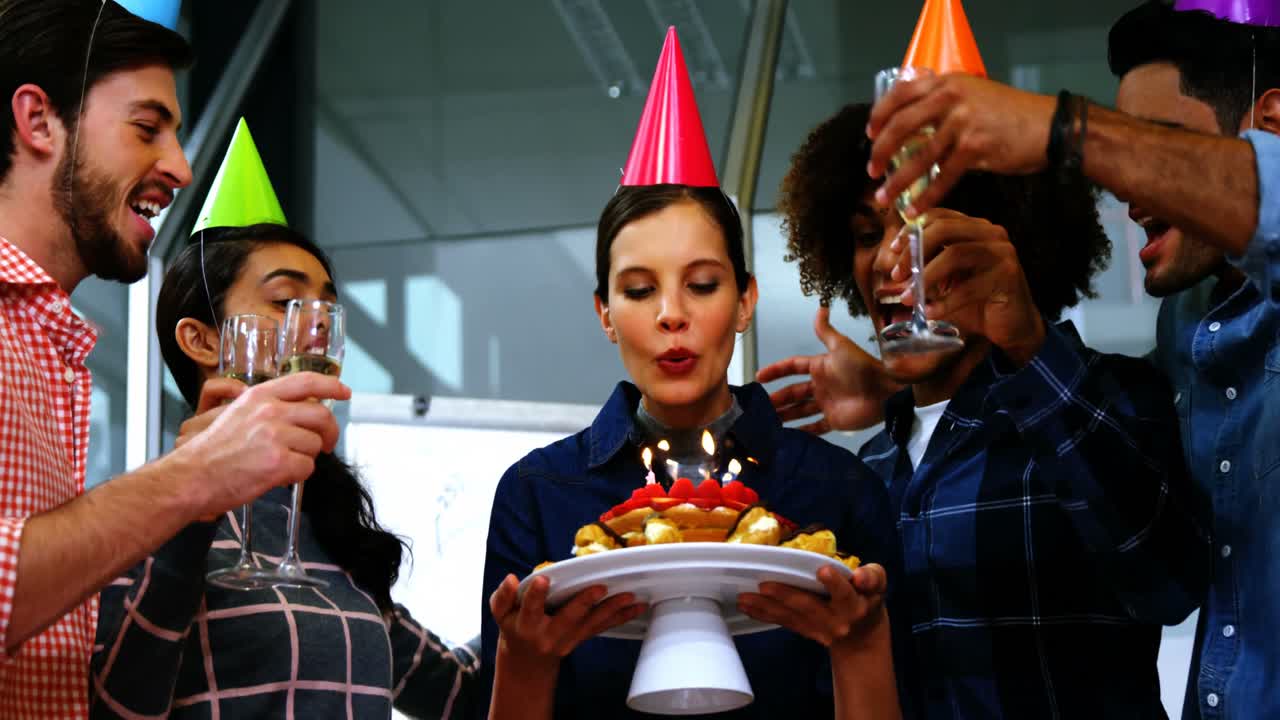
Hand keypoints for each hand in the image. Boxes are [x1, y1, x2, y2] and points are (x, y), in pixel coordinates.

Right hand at [166, 372, 350, 520]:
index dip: (331, 386)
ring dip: (305, 457)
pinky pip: (307, 468)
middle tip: (327, 445)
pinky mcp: (278, 462)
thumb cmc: (213, 450)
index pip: (307, 381)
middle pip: (321, 416)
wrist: (192, 477)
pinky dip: (298, 476)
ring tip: (282, 463)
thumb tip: (303, 411)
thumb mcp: (238, 413)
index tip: (344, 392)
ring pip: (315, 445)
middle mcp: (270, 411)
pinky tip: (279, 475)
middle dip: (330, 433)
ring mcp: (275, 436)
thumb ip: (269, 408)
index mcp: (260, 395)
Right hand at [490, 574, 646, 667]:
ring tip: (630, 596)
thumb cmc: (514, 627)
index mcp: (527, 625)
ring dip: (612, 610)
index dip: (535, 595)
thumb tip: (511, 579)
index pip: (530, 609)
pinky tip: (637, 607)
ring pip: (592, 623)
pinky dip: (621, 617)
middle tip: (600, 588)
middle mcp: (549, 635)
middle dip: (584, 603)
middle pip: (568, 618)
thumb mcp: (501, 613)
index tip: (542, 579)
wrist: (528, 659)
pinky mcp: (582, 638)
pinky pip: (602, 627)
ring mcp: (568, 639)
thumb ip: (503, 597)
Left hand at [737, 563, 888, 651]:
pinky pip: (783, 622)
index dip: (835, 583)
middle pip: (809, 606)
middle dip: (786, 596)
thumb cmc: (868, 600)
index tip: (823, 571)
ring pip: (790, 616)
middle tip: (764, 585)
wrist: (862, 637)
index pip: (845, 594)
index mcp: (854, 605)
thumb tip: (860, 576)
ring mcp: (818, 629)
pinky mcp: (805, 631)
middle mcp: (835, 620)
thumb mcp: (878, 586)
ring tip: (744, 597)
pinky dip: (763, 613)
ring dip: (765, 607)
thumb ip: (873, 577)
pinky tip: (746, 606)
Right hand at [756, 307, 899, 433]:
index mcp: (820, 367)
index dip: (776, 371)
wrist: (885, 391)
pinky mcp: (835, 421)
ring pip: (800, 410)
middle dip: (777, 398)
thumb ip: (826, 331)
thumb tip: (820, 308)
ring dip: (785, 415)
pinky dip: (803, 432)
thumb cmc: (862, 367)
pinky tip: (789, 436)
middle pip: (793, 392)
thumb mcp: (840, 346)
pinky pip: (815, 428)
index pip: (793, 367)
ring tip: (768, 422)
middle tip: (760, 406)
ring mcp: (827, 404)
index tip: (760, 377)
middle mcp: (821, 385)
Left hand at [868, 74, 1055, 217]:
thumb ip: (944, 101)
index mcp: (947, 82)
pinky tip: (915, 210)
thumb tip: (910, 120)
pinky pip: (942, 176)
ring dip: (897, 180)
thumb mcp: (974, 94)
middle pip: (901, 125)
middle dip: (881, 151)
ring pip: (919, 156)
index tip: (869, 134)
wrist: (1051, 126)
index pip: (900, 94)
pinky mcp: (975, 148)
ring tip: (883, 197)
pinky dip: (926, 196)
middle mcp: (952, 97)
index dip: (880, 115)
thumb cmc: (1011, 115)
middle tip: (872, 170)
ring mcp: (963, 122)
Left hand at [884, 208, 1044, 364]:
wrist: (1013, 325)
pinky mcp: (1008, 276)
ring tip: (909, 298)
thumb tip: (894, 258)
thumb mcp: (948, 276)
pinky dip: (944, 302)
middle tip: (897, 276)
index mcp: (975, 227)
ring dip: (925, 278)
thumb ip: (929, 262)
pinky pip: (968, 287)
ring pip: (954, 254)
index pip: (938, 216)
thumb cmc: (976, 300)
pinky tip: (930, 313)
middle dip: (913, 252)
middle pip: (943, 229)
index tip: (892, 250)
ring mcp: (1002, 253)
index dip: (911, 230)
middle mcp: (991, 233)